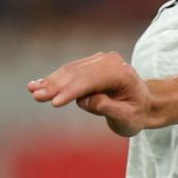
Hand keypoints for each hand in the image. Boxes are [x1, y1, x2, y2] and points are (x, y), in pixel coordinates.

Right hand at [28, 52, 151, 136]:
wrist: (145, 103)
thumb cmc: (136, 113)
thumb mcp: (128, 117)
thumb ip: (109, 108)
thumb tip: (88, 100)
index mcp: (122, 74)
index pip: (92, 81)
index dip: (72, 91)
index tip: (55, 102)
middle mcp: (111, 62)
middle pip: (78, 74)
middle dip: (56, 86)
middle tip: (36, 96)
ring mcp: (100, 60)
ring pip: (70, 71)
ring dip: (51, 81)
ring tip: (32, 90)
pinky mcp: (90, 64)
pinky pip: (69, 71)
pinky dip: (53, 79)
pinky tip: (36, 84)